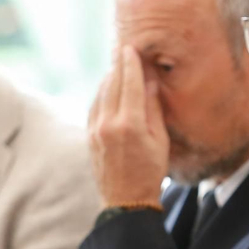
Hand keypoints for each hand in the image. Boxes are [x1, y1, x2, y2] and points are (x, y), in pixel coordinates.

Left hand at [88, 45, 169, 207]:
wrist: (126, 201)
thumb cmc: (150, 172)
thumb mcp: (159, 140)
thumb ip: (152, 108)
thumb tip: (149, 81)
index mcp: (129, 124)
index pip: (129, 83)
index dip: (130, 63)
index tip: (131, 48)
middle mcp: (108, 124)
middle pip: (112, 84)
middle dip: (119, 66)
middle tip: (125, 50)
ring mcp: (95, 130)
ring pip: (100, 93)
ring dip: (110, 78)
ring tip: (118, 67)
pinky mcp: (89, 135)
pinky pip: (94, 105)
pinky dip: (102, 93)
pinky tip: (110, 89)